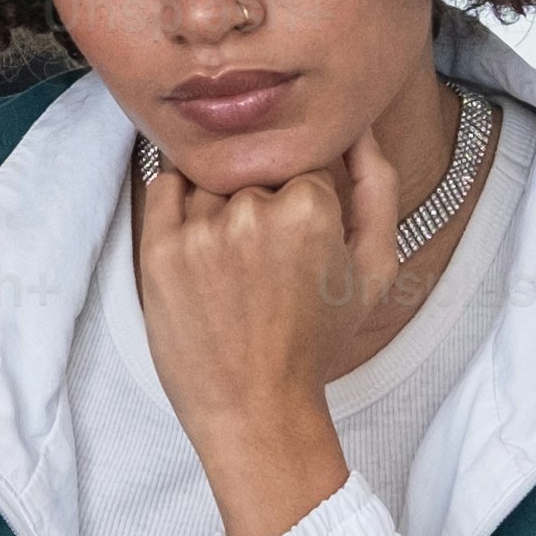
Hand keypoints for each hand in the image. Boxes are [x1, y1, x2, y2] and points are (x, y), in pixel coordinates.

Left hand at [132, 116, 403, 535]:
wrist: (255, 408)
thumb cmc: (318, 342)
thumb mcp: (374, 268)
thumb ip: (378, 185)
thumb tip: (358, 126)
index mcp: (310, 207)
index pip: (303, 161)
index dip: (302, 198)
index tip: (298, 240)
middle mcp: (253, 209)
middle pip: (255, 169)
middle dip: (261, 200)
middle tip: (264, 260)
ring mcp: (201, 228)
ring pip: (211, 178)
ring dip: (220, 204)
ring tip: (232, 264)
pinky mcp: (158, 248)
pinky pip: (165, 185)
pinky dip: (181, 200)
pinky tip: (200, 242)